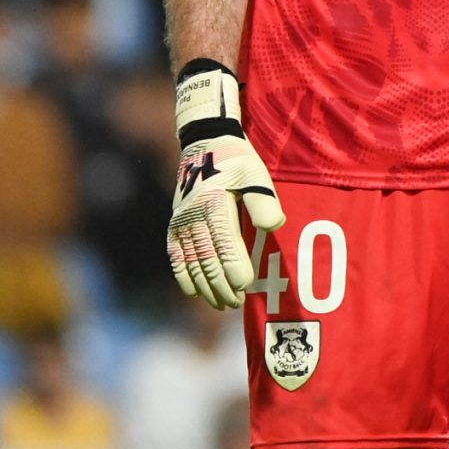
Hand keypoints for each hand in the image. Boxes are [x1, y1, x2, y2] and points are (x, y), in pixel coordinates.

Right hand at [166, 62, 286, 309]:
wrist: (205, 145)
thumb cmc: (236, 161)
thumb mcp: (255, 173)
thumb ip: (263, 200)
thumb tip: (274, 224)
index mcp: (214, 202)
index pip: (223, 242)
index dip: (234, 267)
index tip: (246, 286)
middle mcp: (192, 214)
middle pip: (206, 258)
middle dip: (222, 284)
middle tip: (237, 302)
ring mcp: (180, 221)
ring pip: (191, 262)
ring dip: (205, 286)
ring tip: (222, 303)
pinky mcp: (174, 225)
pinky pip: (175, 256)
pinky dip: (184, 276)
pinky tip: (195, 293)